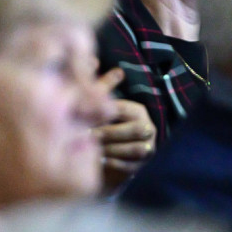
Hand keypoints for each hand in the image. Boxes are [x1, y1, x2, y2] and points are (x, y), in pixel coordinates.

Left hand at [93, 68, 155, 189]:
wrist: (110, 153)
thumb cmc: (101, 125)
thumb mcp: (98, 109)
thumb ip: (95, 92)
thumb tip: (87, 65)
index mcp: (137, 110)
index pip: (122, 109)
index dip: (103, 113)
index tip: (83, 117)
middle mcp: (148, 127)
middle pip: (134, 130)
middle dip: (108, 133)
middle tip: (86, 135)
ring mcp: (149, 147)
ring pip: (135, 149)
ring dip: (112, 149)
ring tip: (93, 149)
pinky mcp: (143, 166)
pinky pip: (132, 165)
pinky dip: (115, 163)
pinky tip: (100, 160)